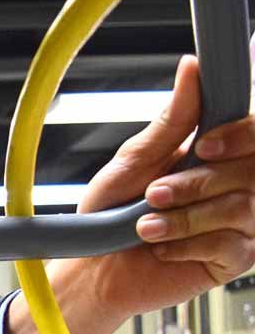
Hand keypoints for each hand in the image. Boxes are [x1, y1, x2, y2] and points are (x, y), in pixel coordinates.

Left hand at [6, 55, 254, 333]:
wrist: (95, 266)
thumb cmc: (111, 210)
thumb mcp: (135, 159)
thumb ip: (173, 120)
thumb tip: (191, 68)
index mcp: (219, 153)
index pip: (254, 132)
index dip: (239, 135)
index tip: (202, 146)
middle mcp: (237, 184)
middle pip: (251, 170)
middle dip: (197, 183)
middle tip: (153, 194)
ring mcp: (242, 222)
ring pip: (242, 207)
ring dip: (185, 217)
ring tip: (146, 225)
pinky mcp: (236, 259)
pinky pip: (231, 245)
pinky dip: (187, 244)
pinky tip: (162, 248)